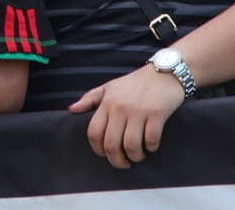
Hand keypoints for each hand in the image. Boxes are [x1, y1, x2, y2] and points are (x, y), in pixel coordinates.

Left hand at [67, 64, 184, 168]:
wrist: (163, 71)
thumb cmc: (135, 82)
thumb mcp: (109, 87)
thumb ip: (90, 99)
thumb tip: (71, 109)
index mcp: (107, 103)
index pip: (94, 133)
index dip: (98, 150)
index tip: (105, 155)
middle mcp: (120, 108)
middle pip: (111, 144)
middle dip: (117, 161)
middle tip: (123, 163)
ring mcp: (138, 111)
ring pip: (131, 145)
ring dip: (135, 157)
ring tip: (138, 156)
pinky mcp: (157, 114)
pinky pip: (151, 139)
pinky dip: (151, 147)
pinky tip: (151, 145)